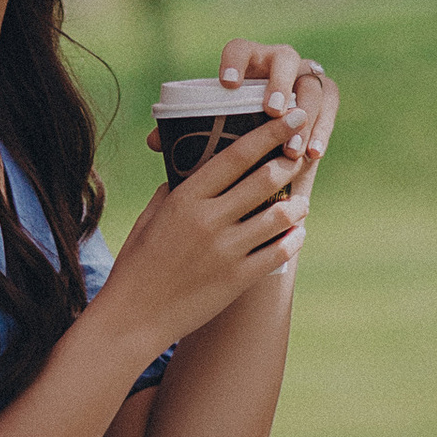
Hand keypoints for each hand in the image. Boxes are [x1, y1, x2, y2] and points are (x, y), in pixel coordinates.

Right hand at [104, 100, 310, 348]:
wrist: (132, 318)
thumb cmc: (137, 265)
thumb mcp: (150, 218)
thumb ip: (174, 191)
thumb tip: (192, 170)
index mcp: (185, 198)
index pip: (236, 155)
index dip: (270, 133)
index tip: (293, 118)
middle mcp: (208, 220)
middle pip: (264, 179)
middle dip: (291, 161)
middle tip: (304, 153)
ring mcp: (225, 251)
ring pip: (279, 216)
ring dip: (297, 204)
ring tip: (302, 200)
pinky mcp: (237, 280)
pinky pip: (278, 252)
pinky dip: (293, 238)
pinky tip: (296, 233)